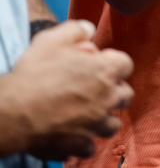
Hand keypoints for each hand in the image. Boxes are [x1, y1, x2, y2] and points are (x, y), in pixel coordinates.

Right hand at [7, 20, 132, 159]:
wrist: (15, 111)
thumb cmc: (35, 73)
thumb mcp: (54, 38)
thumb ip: (78, 30)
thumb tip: (90, 30)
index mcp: (105, 71)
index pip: (126, 65)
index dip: (114, 63)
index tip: (100, 64)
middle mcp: (107, 99)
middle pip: (125, 95)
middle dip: (114, 91)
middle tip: (96, 88)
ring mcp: (95, 125)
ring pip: (112, 124)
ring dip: (103, 118)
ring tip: (87, 113)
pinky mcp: (80, 146)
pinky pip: (90, 146)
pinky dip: (84, 140)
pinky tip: (72, 132)